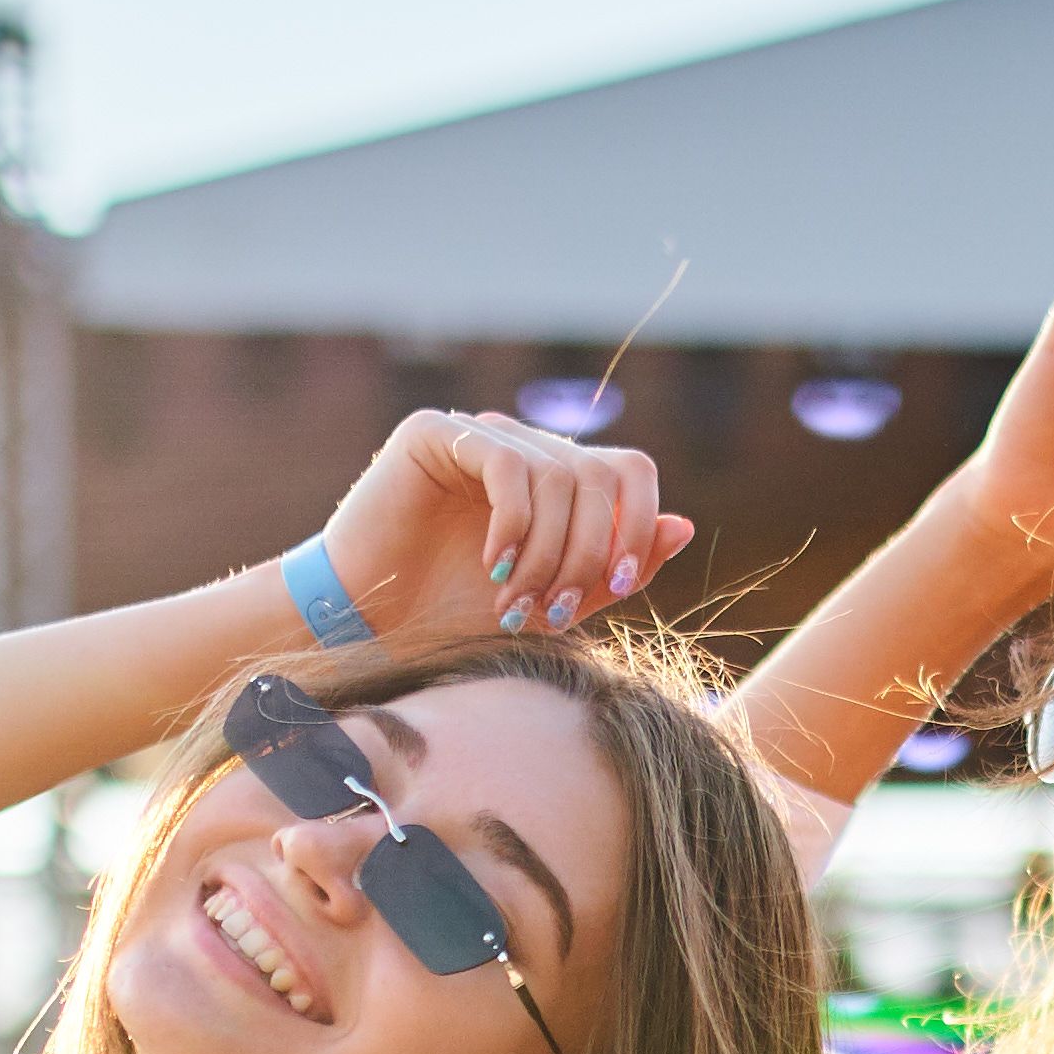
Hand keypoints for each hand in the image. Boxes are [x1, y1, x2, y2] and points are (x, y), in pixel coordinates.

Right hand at [320, 408, 690, 643]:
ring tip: (513, 602)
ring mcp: (482, 434)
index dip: (638, 526)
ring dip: (546, 553)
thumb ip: (616, 569)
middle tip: (556, 609)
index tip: (615, 588)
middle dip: (589, 552)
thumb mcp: (555, 601)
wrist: (369, 621)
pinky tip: (491, 565)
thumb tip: (683, 526)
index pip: (630, 471)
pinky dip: (513, 525)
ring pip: (560, 476)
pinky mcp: (437, 432)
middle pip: (601, 476)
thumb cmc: (456, 615)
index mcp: (558, 478)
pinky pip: (507, 466)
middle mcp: (525, 447)